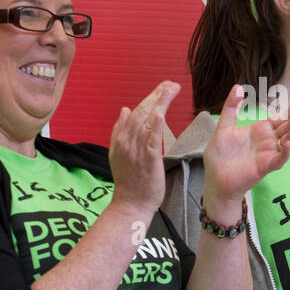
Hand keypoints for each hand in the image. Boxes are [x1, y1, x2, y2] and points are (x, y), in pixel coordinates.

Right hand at [108, 80, 179, 214]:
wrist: (130, 205)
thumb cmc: (129, 182)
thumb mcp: (118, 154)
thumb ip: (119, 131)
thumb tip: (124, 109)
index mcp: (120, 138)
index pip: (136, 111)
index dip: (150, 97)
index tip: (163, 87)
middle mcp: (126, 142)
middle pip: (142, 112)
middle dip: (157, 95)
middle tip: (171, 84)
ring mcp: (136, 151)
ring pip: (147, 121)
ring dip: (160, 103)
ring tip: (171, 89)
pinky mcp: (148, 161)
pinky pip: (152, 139)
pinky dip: (156, 125)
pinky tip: (162, 112)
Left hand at [201, 84, 289, 209]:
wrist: (215, 178)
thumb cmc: (220, 156)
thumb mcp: (224, 127)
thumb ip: (231, 108)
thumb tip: (238, 86)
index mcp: (261, 130)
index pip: (281, 117)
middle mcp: (269, 141)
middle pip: (288, 126)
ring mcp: (269, 153)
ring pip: (288, 140)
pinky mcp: (265, 166)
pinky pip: (279, 159)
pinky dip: (285, 152)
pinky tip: (288, 143)